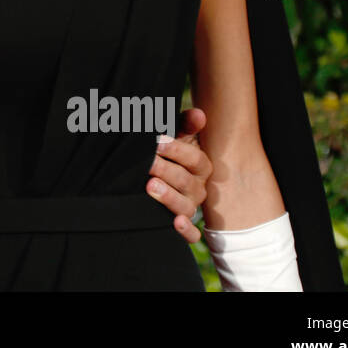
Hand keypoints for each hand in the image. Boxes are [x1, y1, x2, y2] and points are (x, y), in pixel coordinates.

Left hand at [146, 107, 211, 243]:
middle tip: (147, 163)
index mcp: (200, 165)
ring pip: (186, 205)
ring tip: (150, 186)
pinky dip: (186, 231)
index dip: (177, 150)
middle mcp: (198, 187)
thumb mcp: (176, 136)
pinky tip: (175, 224)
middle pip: (186, 181)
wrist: (159, 175)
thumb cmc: (169, 152)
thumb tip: (199, 114)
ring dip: (169, 197)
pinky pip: (191, 232)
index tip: (158, 141)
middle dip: (165, 170)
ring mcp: (191, 206)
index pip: (195, 159)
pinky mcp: (183, 223)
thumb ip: (186, 125)